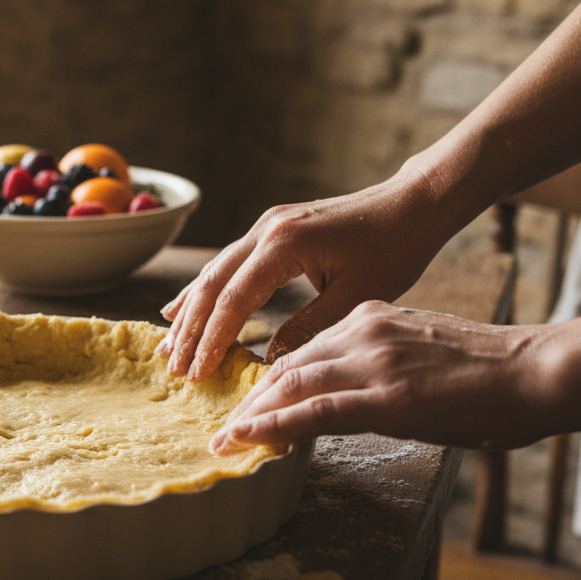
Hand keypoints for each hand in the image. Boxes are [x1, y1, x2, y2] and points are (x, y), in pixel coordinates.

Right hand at [157, 177, 451, 380]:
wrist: (412, 204)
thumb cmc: (394, 248)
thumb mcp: (355, 298)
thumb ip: (308, 329)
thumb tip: (268, 361)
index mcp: (284, 245)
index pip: (233, 300)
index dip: (212, 341)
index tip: (197, 375)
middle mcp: (266, 229)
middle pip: (213, 284)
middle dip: (191, 329)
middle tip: (173, 368)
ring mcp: (267, 225)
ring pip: (215, 271)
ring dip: (191, 310)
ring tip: (167, 344)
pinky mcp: (274, 228)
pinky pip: (229, 263)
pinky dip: (206, 289)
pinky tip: (184, 307)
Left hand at [209, 302, 549, 452]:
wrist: (536, 370)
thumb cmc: (492, 371)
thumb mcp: (423, 354)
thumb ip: (384, 364)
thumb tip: (360, 392)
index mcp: (372, 318)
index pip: (305, 350)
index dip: (271, 381)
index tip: (249, 404)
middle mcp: (364, 332)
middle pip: (288, 366)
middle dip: (251, 400)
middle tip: (224, 427)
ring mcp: (373, 362)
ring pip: (292, 386)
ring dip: (252, 417)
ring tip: (225, 442)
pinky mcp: (386, 396)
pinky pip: (315, 411)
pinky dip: (275, 426)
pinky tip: (248, 440)